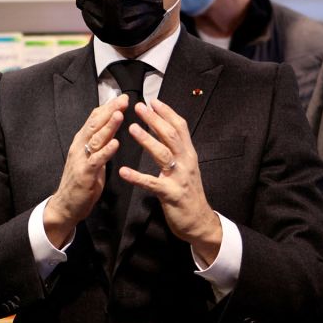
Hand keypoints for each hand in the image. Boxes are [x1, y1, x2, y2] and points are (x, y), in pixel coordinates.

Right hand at [44, 94, 126, 246]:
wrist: (65, 205)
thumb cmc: (81, 181)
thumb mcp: (91, 157)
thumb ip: (99, 143)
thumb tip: (111, 127)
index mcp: (81, 141)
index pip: (93, 119)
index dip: (107, 107)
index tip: (121, 97)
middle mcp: (79, 147)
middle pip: (94, 124)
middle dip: (110, 111)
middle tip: (123, 100)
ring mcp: (81, 159)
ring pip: (95, 139)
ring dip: (108, 126)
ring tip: (119, 115)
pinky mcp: (84, 174)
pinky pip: (96, 160)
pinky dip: (106, 151)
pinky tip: (115, 143)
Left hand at [118, 99, 221, 262]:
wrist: (199, 221)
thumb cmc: (189, 193)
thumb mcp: (186, 167)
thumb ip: (178, 150)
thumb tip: (164, 130)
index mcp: (189, 154)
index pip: (180, 127)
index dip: (167, 113)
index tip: (153, 101)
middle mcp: (186, 162)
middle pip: (171, 136)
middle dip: (155, 120)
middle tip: (139, 107)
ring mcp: (179, 178)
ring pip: (163, 154)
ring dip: (147, 140)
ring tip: (132, 128)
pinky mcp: (170, 194)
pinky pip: (151, 183)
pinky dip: (137, 176)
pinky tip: (123, 171)